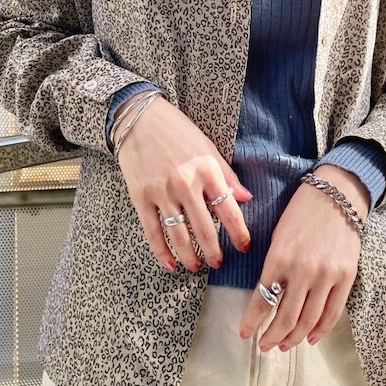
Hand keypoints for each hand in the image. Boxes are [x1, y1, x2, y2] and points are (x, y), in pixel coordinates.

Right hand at [114, 91, 253, 272]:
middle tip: (219, 263)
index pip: (229, 210)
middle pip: (204, 229)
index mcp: (207, 171)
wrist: (139, 118)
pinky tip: (170, 264)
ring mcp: (162, 192)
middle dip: (214, 252)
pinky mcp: (140, 197)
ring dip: (190, 257)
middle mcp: (186, 184)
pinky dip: (162, 252)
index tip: (244, 247)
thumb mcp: (208, 148)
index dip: (239, 233)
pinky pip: (153, 232)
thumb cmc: (177, 131)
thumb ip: (227, 175)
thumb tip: (246, 198)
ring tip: (197, 266)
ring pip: (179, 235)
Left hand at [239, 164, 368, 349]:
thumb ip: (274, 266)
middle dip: (271, 337)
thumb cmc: (301, 212)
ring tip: (283, 345)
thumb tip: (268, 297)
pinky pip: (333, 312)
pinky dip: (321, 330)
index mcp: (279, 257)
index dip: (252, 322)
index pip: (262, 300)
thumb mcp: (278, 236)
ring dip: (293, 338)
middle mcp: (302, 270)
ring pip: (308, 320)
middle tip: (264, 346)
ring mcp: (327, 275)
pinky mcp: (346, 277)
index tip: (244, 334)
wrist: (337, 195)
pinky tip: (310, 338)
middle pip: (285, 317)